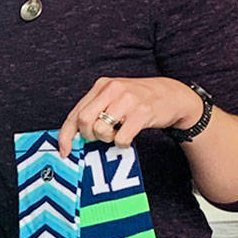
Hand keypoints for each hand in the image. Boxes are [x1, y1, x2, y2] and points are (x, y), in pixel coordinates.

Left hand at [58, 77, 202, 154]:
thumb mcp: (114, 98)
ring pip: (101, 130)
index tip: (64, 151)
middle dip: (89, 136)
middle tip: (101, 137)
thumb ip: (95, 111)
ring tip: (118, 132)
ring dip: (107, 139)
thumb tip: (74, 137)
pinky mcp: (142, 112)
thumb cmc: (138, 101)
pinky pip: (121, 138)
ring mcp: (128, 99)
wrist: (172, 95)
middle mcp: (113, 89)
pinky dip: (122, 143)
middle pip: (84, 121)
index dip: (66, 135)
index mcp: (102, 86)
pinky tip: (129, 136)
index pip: (75, 113)